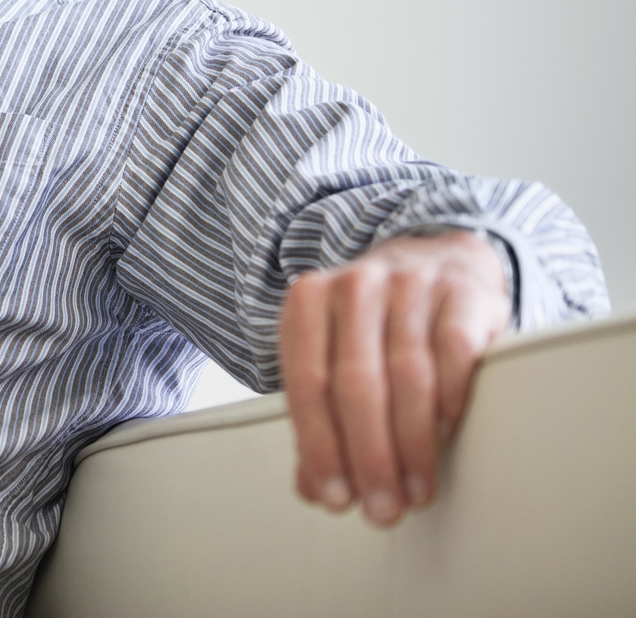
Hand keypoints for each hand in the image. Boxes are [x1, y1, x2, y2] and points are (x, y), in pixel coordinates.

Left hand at [280, 230, 508, 526]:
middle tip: (383, 508)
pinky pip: (454, 355)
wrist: (436, 261)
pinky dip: (448, 403)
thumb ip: (319, 416)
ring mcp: (410, 285)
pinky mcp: (462, 294)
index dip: (320, 446)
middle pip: (356, 384)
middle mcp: (356, 286)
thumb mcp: (334, 355)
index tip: (335, 497)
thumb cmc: (377, 325)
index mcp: (308, 301)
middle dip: (369, 457)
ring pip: (406, 375)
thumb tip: (313, 488)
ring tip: (416, 490)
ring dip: (412, 446)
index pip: (306, 383)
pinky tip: (444, 438)